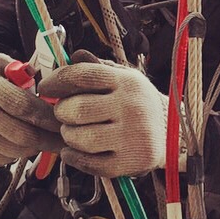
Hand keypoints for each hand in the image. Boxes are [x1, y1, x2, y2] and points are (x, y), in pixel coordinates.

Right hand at [0, 53, 62, 167]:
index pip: (25, 107)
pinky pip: (1, 161)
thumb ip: (22, 69)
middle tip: (63, 139)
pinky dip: (15, 155)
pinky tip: (18, 144)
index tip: (65, 121)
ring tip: (42, 139)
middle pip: (23, 135)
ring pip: (15, 152)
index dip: (49, 118)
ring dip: (33, 148)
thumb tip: (47, 83)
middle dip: (48, 139)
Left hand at [38, 51, 168, 176]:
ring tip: (74, 131)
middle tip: (65, 113)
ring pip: (80, 138)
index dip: (57, 81)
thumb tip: (73, 56)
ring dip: (68, 135)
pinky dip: (74, 157)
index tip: (46, 87)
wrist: (173, 134)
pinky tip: (76, 150)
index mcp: (127, 82)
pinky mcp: (129, 161)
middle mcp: (131, 107)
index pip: (82, 75)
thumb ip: (96, 68)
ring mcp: (131, 136)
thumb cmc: (139, 104)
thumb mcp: (124, 78)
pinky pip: (89, 163)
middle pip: (76, 109)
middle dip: (62, 112)